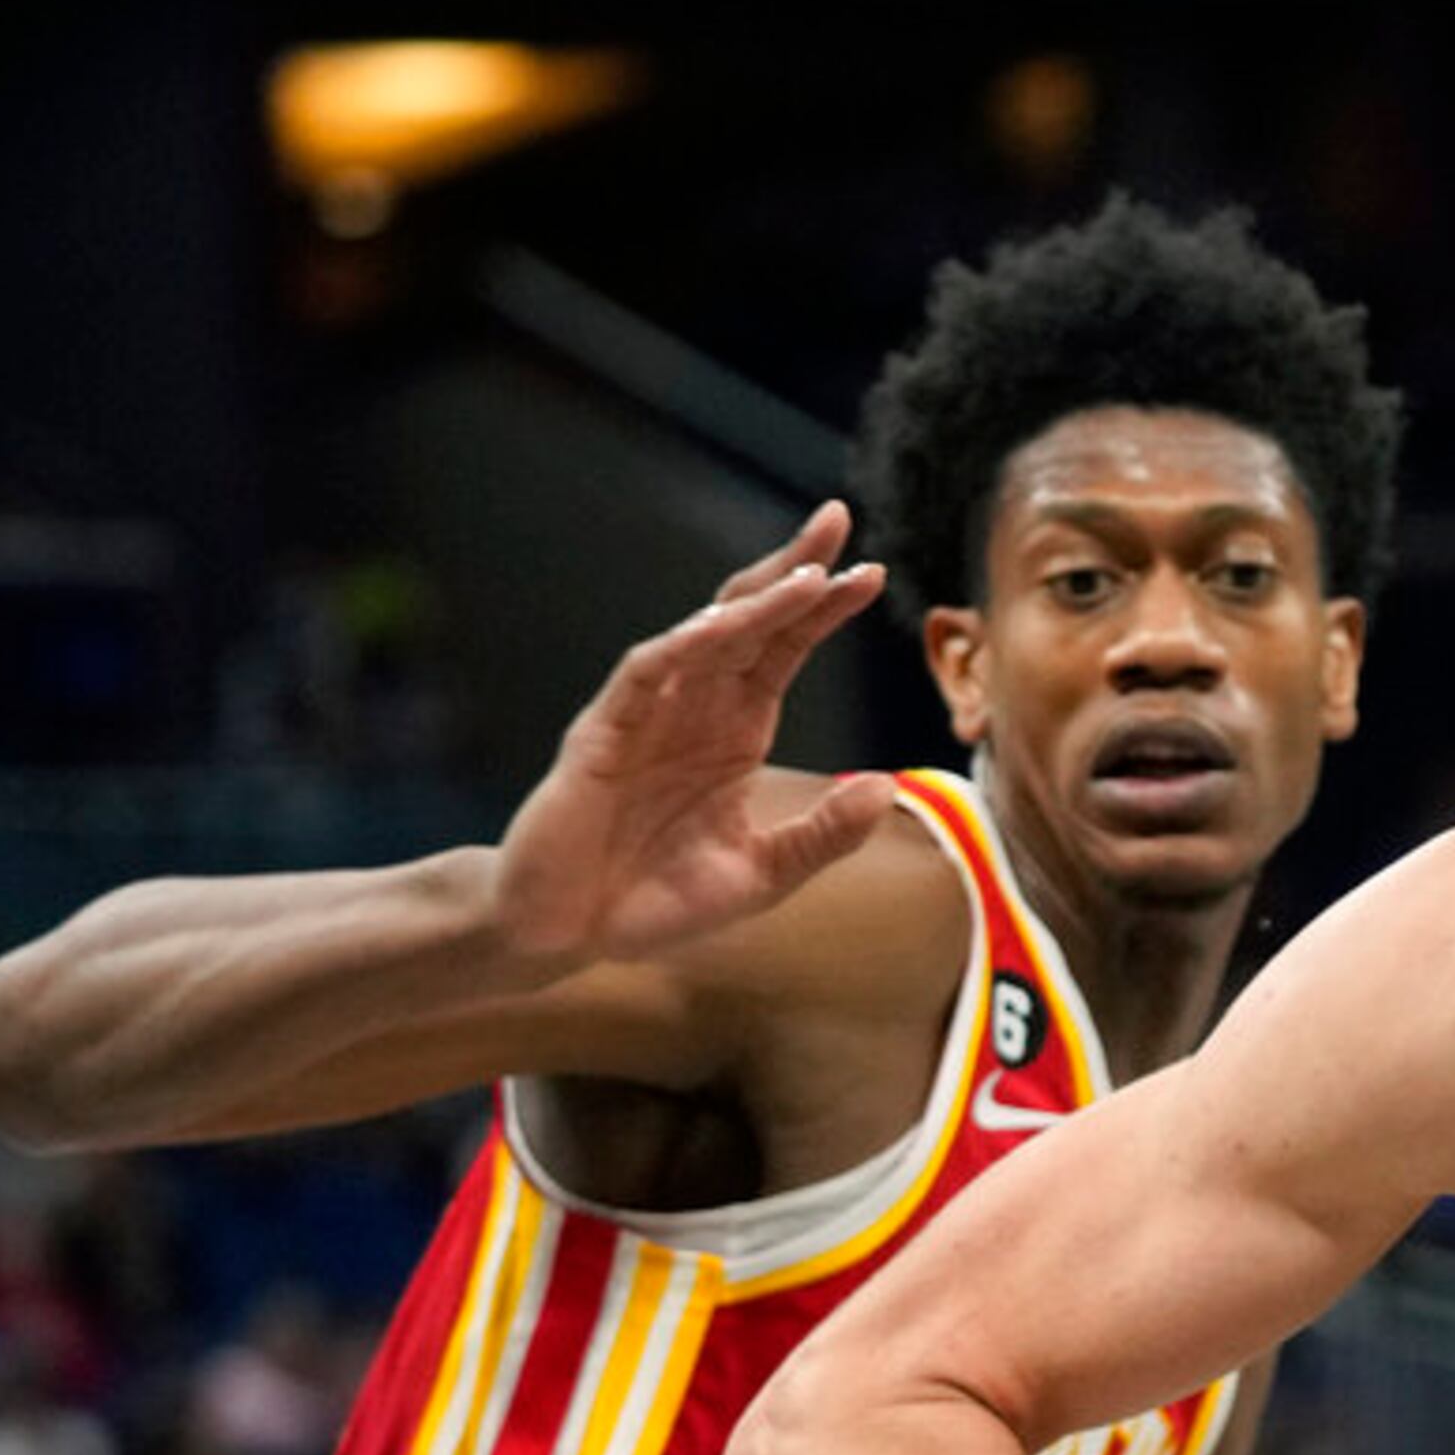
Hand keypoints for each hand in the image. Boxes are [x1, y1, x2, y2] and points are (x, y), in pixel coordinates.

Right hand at [492, 500, 897, 962]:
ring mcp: (644, 716)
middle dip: (792, 568)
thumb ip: (824, 836)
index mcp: (731, 733)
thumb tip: (888, 786)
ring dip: (753, 605)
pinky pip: (644, 676)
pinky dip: (682, 649)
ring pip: (702, 637)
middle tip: (838, 519)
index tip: (872, 574)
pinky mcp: (601, 735)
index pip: (783, 651)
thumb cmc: (655, 900)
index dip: (822, 610)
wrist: (566, 935)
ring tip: (807, 575)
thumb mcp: (762, 876)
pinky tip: (721, 629)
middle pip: (747, 619)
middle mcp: (692, 710)